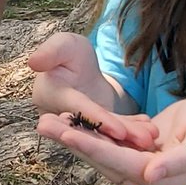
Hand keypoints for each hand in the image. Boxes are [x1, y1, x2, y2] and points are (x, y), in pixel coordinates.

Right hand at [29, 32, 154, 149]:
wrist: (77, 67)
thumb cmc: (68, 54)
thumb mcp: (63, 45)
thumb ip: (51, 51)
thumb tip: (34, 61)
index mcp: (51, 96)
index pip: (77, 110)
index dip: (97, 119)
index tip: (119, 130)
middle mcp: (62, 118)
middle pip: (94, 129)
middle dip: (120, 135)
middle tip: (145, 139)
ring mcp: (80, 127)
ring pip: (106, 135)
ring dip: (129, 137)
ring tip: (152, 136)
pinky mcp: (96, 129)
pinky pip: (114, 131)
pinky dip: (131, 131)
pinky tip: (149, 130)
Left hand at [37, 95, 185, 184]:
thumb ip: (179, 161)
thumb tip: (151, 176)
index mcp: (159, 182)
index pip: (119, 163)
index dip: (93, 147)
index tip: (68, 133)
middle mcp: (143, 182)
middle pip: (101, 159)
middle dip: (72, 141)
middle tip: (42, 123)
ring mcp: (136, 171)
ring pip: (99, 153)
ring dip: (73, 136)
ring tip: (45, 120)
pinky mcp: (133, 158)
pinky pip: (105, 145)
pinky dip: (86, 132)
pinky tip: (65, 118)